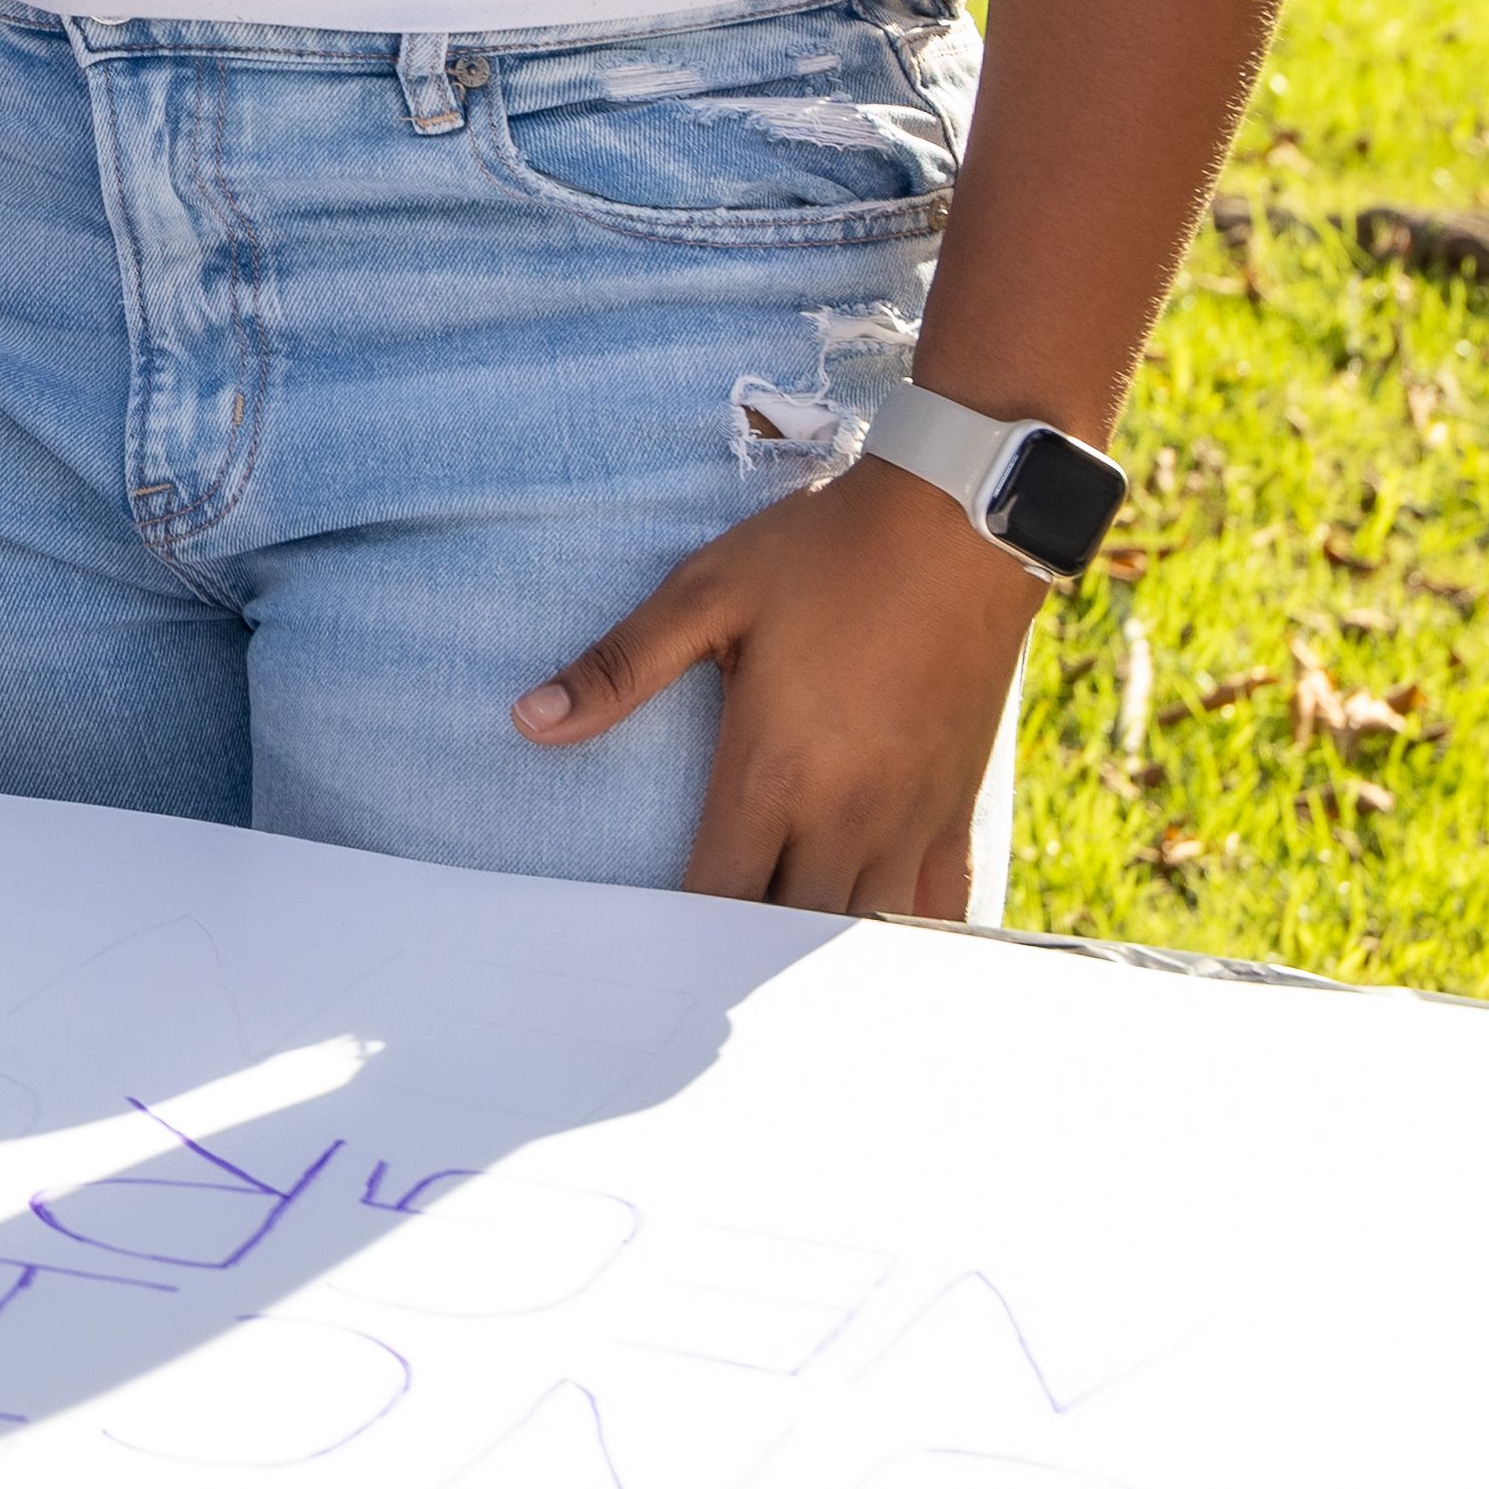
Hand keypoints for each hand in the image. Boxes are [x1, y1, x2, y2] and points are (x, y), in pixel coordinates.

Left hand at [514, 461, 1051, 918]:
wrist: (958, 523)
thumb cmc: (824, 554)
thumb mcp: (705, 594)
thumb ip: (618, 667)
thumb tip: (529, 720)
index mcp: (770, 773)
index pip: (715, 897)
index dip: (678, 933)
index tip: (648, 944)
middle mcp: (843, 814)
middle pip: (787, 933)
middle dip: (742, 952)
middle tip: (703, 964)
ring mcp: (909, 818)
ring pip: (864, 930)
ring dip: (817, 947)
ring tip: (776, 961)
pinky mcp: (958, 805)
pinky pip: (941, 908)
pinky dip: (907, 932)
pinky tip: (876, 940)